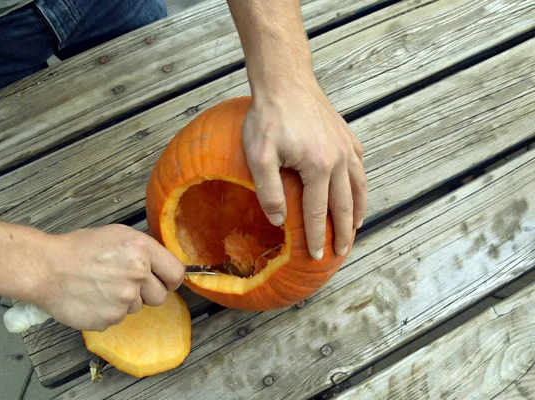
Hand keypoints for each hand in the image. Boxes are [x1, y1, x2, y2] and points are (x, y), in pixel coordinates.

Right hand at [35, 224, 184, 330]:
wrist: (46, 268)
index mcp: (142, 250)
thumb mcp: (117, 235)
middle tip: (124, 282)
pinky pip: (118, 318)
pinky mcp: (110, 318)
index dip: (171, 279)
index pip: (176, 273)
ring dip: (124, 301)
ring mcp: (124, 299)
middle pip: (160, 296)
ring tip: (101, 286)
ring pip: (137, 307)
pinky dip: (107, 311)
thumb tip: (162, 267)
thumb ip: (144, 251)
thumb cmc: (78, 249)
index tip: (165, 282)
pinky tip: (92, 297)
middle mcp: (137, 274)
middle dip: (146, 292)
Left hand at [242, 78, 366, 259]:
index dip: (317, 237)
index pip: (318, 212)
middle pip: (344, 205)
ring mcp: (345, 146)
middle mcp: (339, 159)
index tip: (318, 256)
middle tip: (341, 251)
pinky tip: (356, 189)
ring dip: (358, 210)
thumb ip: (269, 191)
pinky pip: (359, 164)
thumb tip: (279, 221)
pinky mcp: (345, 134)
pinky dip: (360, 182)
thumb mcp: (259, 155)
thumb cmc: (268, 116)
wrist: (285, 80)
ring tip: (355, 227)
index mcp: (318, 167)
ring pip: (358, 186)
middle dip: (343, 232)